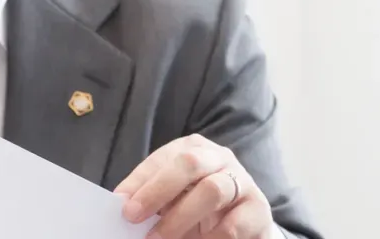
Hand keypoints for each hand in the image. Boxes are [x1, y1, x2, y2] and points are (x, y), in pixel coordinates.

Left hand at [114, 134, 273, 238]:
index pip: (164, 158)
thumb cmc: (199, 211)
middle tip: (134, 218)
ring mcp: (243, 182)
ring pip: (212, 190)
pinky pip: (231, 226)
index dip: (140, 181)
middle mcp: (221, 159)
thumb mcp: (174, 200)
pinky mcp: (258, 211)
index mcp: (196, 149)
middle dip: (158, 190)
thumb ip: (151, 200)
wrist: (244, 228)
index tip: (121, 205)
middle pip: (190, 162)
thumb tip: (122, 206)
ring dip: (180, 218)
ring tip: (160, 238)